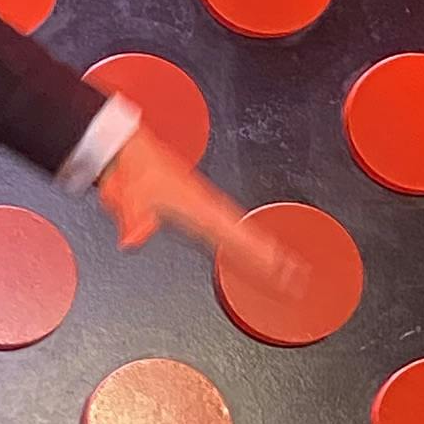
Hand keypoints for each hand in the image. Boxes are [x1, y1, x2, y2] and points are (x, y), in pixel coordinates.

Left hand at [95, 128, 307, 304]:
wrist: (126, 146)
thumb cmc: (131, 168)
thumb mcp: (129, 196)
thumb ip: (134, 218)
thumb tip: (133, 239)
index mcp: (198, 206)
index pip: (237, 237)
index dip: (259, 256)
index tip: (282, 271)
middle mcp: (207, 206)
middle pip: (247, 237)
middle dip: (273, 258)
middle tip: (297, 277)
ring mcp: (204, 206)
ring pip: (241, 232)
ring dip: (264, 250)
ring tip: (285, 268)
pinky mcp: (196, 206)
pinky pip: (228, 229)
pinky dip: (244, 241)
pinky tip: (248, 252)